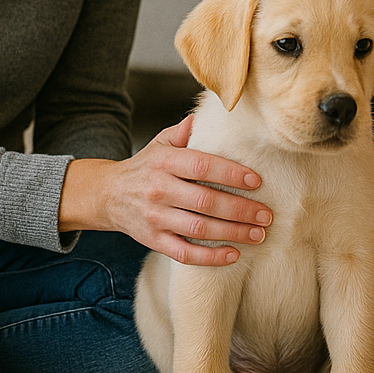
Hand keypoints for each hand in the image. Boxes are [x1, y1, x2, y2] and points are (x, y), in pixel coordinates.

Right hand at [61, 116, 272, 265]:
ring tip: (259, 234)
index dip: (231, 174)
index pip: (202, 166)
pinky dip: (210, 257)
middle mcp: (159, 190)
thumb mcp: (160, 143)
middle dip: (241, 209)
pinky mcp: (154, 240)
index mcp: (165, 162)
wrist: (107, 195)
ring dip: (233, 233)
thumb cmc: (145, 167)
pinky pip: (184, 253)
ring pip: (199, 229)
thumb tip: (207, 115)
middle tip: (266, 214)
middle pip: (206, 201)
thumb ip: (185, 131)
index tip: (257, 181)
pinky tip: (234, 254)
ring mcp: (156, 218)